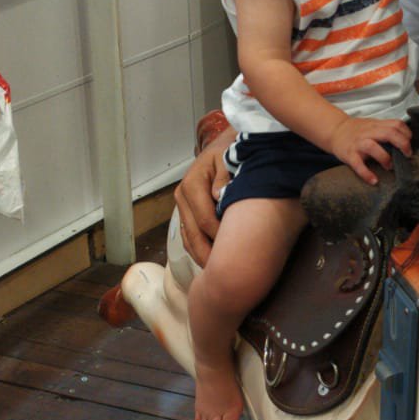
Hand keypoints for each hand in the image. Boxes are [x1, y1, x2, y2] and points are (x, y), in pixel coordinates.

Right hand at [173, 131, 233, 265]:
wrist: (227, 144)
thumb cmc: (233, 151)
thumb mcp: (231, 158)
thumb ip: (224, 176)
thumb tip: (219, 195)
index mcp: (192, 183)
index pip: (205, 221)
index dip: (220, 239)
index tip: (236, 253)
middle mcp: (182, 195)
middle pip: (193, 235)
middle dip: (209, 255)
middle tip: (225, 275)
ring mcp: (182, 204)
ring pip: (188, 238)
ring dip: (202, 256)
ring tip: (218, 274)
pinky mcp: (185, 210)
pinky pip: (188, 235)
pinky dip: (198, 249)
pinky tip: (211, 262)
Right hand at [329, 116, 411, 184]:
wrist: (335, 131)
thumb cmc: (357, 131)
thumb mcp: (372, 126)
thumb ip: (386, 130)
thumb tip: (406, 141)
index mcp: (376, 125)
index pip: (395, 124)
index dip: (406, 133)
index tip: (410, 142)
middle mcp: (368, 132)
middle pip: (388, 133)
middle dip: (402, 144)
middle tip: (407, 155)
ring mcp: (358, 143)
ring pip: (372, 147)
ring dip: (384, 157)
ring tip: (389, 167)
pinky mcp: (349, 154)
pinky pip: (358, 164)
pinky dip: (366, 173)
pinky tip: (374, 180)